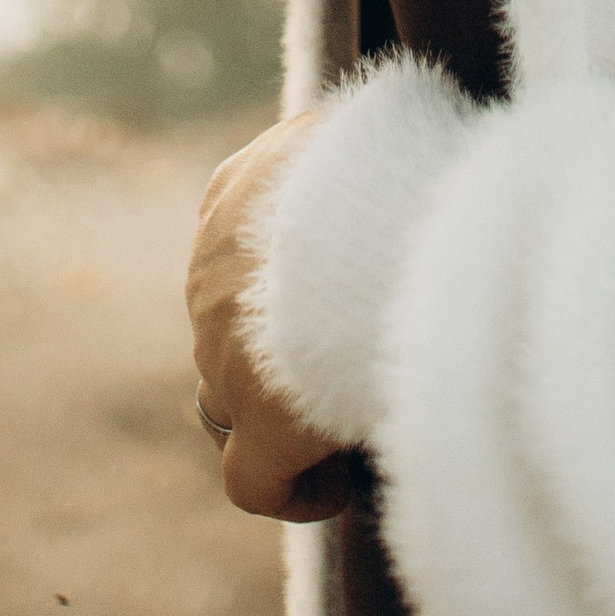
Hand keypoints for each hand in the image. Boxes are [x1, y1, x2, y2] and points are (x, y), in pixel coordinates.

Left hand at [186, 113, 358, 520]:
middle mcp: (211, 271)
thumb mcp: (371, 129)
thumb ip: (356, 154)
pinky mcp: (260, 423)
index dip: (280, 288)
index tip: (337, 302)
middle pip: (228, 327)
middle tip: (351, 355)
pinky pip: (251, 481)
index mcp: (233, 193)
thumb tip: (398, 144)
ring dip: (283, 406)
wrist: (393, 220)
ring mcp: (223, 352)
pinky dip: (291, 486)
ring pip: (231, 399)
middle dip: (280, 348)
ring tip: (352, 411)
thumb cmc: (404, 162)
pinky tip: (340, 480)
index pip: (235, 250)